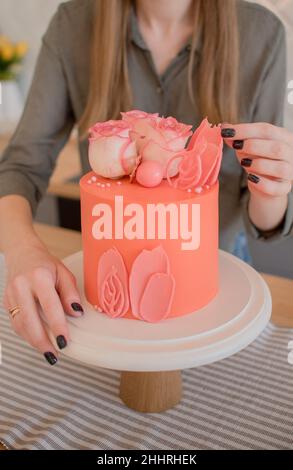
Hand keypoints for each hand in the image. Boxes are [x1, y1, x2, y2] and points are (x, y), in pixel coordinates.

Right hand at [3, 239, 82, 364]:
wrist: (23, 253)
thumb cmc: (45, 264)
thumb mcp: (64, 273)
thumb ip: (70, 294)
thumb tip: (76, 313)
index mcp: (39, 277)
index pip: (50, 306)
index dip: (57, 326)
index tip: (64, 341)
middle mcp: (21, 286)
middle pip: (30, 320)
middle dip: (42, 341)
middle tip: (54, 354)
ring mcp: (11, 295)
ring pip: (20, 325)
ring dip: (34, 342)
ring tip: (48, 351)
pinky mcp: (6, 302)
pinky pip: (16, 323)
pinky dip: (27, 334)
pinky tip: (38, 340)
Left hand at [221, 122, 292, 197]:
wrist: (264, 185)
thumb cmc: (258, 160)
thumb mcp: (246, 147)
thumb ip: (237, 138)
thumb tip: (225, 128)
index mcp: (284, 137)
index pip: (267, 130)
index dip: (245, 130)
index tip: (227, 132)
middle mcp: (291, 153)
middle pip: (276, 147)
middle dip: (253, 146)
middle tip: (236, 146)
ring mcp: (290, 172)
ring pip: (280, 168)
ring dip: (259, 164)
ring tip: (244, 163)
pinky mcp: (284, 188)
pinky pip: (277, 188)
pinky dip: (262, 184)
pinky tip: (251, 178)